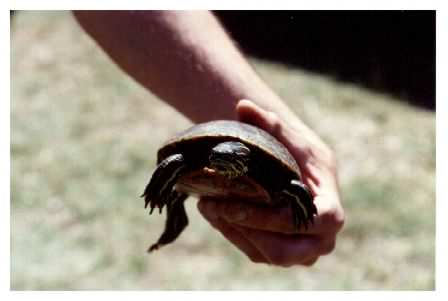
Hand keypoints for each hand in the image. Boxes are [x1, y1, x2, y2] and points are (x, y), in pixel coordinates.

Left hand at [197, 99, 344, 266]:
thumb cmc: (296, 153)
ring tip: (207, 206)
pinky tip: (214, 213)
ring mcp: (301, 251)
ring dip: (234, 232)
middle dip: (248, 228)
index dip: (279, 218)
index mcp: (330, 209)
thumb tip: (242, 106)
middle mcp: (320, 238)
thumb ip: (269, 122)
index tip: (240, 200)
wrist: (294, 171)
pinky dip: (232, 234)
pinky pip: (255, 253)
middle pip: (287, 250)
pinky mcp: (281, 254)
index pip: (316, 221)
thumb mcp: (288, 136)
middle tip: (214, 205)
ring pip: (266, 255)